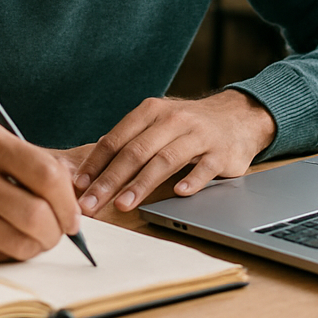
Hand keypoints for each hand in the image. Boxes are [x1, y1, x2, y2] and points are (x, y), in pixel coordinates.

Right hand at [0, 122, 81, 263]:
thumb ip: (36, 164)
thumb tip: (77, 199)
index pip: (46, 174)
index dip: (68, 203)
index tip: (72, 218)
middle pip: (35, 214)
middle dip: (56, 232)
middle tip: (56, 233)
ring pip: (18, 243)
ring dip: (37, 247)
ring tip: (35, 239)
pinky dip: (11, 255)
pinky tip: (7, 241)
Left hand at [72, 89, 276, 214]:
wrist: (238, 116)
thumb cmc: (189, 125)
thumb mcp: (158, 123)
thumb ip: (129, 141)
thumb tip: (92, 166)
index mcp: (151, 112)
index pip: (116, 139)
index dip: (96, 164)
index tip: (79, 186)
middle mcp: (173, 120)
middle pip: (136, 152)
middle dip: (110, 180)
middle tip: (92, 204)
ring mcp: (198, 135)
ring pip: (165, 160)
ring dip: (142, 184)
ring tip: (123, 204)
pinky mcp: (221, 152)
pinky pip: (204, 167)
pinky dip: (192, 180)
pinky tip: (179, 193)